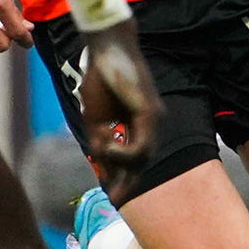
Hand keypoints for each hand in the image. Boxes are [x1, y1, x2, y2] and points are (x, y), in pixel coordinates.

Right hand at [76, 22, 160, 202]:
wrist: (105, 50)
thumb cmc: (100, 79)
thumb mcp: (95, 118)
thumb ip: (100, 142)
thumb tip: (102, 165)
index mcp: (137, 124)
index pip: (134, 158)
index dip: (122, 176)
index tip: (111, 194)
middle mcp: (150, 124)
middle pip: (142, 162)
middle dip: (127, 183)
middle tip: (114, 198)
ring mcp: (153, 118)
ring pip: (143, 158)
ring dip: (117, 162)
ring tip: (99, 151)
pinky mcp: (151, 113)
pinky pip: (141, 146)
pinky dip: (122, 153)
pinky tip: (106, 145)